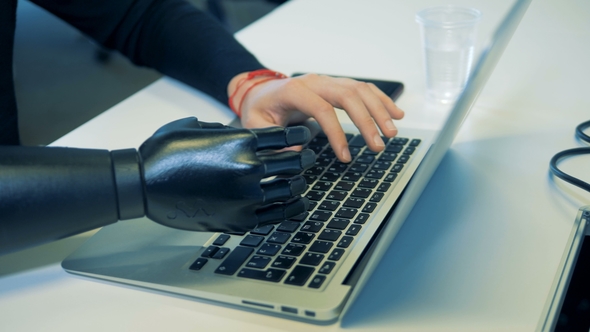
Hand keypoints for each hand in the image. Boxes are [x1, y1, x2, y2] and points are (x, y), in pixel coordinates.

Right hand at [138, 117, 314, 231]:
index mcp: (240, 141)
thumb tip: (244, 135)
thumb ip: (227, 129)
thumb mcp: (197, 127)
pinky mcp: (240, 221)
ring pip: (291, 189)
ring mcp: (246, 198)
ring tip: (299, 180)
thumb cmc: (165, 154)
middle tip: (308, 157)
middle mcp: (248, 169)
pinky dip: (292, 207)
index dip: (301, 135)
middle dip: (305, 158)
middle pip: (296, 163)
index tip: (305, 136)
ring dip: (299, 183)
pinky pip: (279, 214)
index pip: (288, 137)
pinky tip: (295, 202)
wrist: (141, 186)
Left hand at [228, 73, 404, 161]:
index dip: (337, 133)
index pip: (322, 109)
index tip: (345, 157)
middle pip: (348, 95)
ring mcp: (328, 81)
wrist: (260, 91)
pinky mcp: (336, 85)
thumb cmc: (260, 109)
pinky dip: (382, 100)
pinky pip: (364, 89)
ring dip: (379, 110)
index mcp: (294, 90)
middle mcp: (315, 81)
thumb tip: (297, 152)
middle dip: (367, 121)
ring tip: (392, 133)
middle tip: (378, 146)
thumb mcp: (256, 126)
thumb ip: (274, 141)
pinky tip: (396, 114)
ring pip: (360, 90)